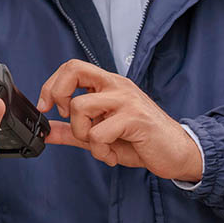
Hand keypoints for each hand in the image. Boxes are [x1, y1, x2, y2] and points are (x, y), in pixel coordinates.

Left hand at [37, 59, 202, 181]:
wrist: (178, 154)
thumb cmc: (141, 141)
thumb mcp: (99, 136)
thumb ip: (72, 132)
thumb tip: (45, 132)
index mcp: (108, 85)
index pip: (72, 67)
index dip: (51, 85)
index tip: (47, 108)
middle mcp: (117, 86)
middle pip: (73, 69)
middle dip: (57, 93)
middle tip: (65, 116)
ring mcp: (126, 100)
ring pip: (80, 106)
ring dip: (81, 133)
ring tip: (98, 146)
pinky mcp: (134, 118)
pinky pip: (98, 133)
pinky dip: (99, 151)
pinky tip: (111, 155)